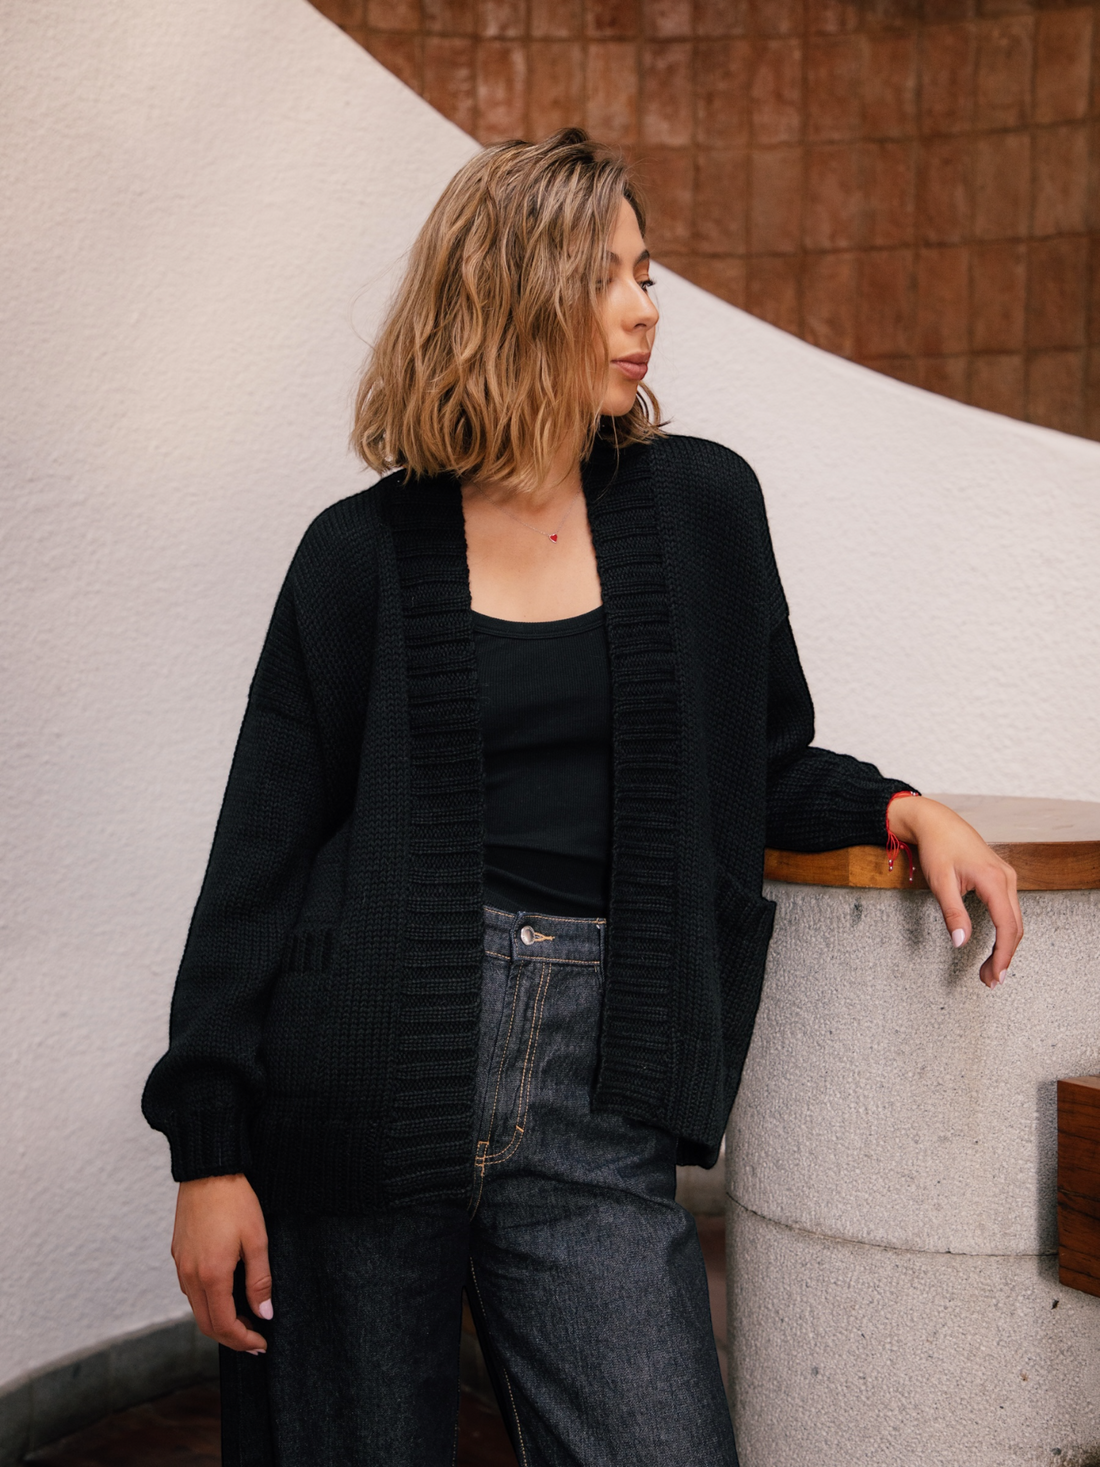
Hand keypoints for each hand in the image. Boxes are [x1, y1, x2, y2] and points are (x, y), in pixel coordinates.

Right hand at [172, 1173, 271, 1352]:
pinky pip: (191, 1289)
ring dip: (219, 1320)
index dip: (243, 1340)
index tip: (262, 1344)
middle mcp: (190, 1275)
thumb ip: (259, 1281)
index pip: (224, 1325)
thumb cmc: (236, 1201)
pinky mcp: (178, 1254)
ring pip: (197, 1308)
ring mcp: (181, 1265)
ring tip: (245, 1319)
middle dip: (231, 1337)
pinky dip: (208, 1302)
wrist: (208, 1171)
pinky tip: (226, 1294)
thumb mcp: (257, 1240)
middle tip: (255, 1341)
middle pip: (207, 1324)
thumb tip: (264, 1314)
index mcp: (211, 1275)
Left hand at [886, 796, 1022, 989]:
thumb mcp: (940, 882)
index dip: (1002, 955)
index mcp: (994, 880)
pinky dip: (1004, 931)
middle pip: (1015, 927)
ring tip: (989, 969)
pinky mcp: (1001, 878)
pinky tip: (994, 946)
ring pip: (1014, 920)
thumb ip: (952, 913)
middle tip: (989, 980)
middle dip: (1004, 957)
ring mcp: (1007, 878)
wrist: (936, 822)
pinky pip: (1008, 910)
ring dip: (1004, 946)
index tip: (994, 976)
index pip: (1007, 926)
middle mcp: (1007, 879)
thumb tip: (960, 942)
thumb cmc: (937, 848)